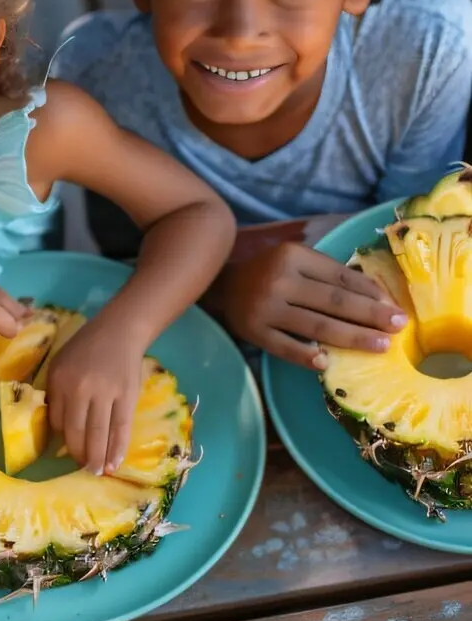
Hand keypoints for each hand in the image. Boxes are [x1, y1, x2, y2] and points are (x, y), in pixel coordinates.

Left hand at [43, 314, 142, 474]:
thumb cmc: (85, 349)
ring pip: (99, 433)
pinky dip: (118, 448)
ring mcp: (105, 392)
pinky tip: (114, 463)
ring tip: (96, 472)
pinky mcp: (127, 396)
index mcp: (60, 380)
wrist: (119, 331)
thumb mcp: (61, 364)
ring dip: (97, 457)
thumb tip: (58, 428)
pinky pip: (121, 428)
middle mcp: (80, 388)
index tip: (64, 451)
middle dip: (78, 455)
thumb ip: (57, 392)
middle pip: (77, 431)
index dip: (60, 439)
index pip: (56, 420)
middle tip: (82, 470)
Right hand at [218, 243, 404, 368]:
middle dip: (371, 315)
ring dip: (353, 337)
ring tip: (381, 346)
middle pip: (334, 302)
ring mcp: (266, 307)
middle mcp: (280, 280)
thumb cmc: (268, 271)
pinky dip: (307, 356)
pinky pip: (286, 347)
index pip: (341, 277)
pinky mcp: (254, 331)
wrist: (221, 284)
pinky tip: (328, 364)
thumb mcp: (294, 259)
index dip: (372, 293)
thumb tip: (376, 296)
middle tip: (399, 327)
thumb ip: (327, 273)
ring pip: (317, 326)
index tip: (396, 307)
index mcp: (293, 256)